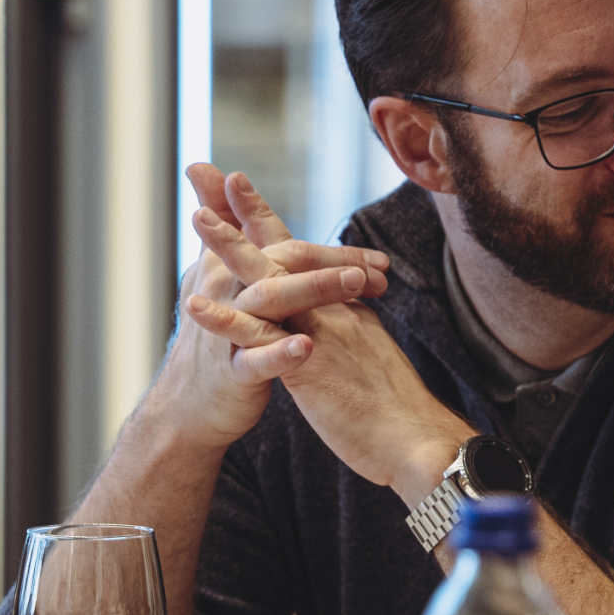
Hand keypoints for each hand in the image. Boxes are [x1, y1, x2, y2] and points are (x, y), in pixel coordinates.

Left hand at [181, 167, 467, 493]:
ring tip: (197, 217)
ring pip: (269, 281)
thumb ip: (348, 327)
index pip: (303, 254)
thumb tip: (339, 309)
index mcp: (341, 308)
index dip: (271, 220)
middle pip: (285, 250)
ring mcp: (319, 333)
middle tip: (215, 174)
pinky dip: (225, 320)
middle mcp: (331, 310)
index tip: (240, 186)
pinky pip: (260, 338)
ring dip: (231, 248)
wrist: (418, 440)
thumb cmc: (393, 408)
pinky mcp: (308, 366)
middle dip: (250, 212)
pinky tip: (195, 306)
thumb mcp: (367, 355)